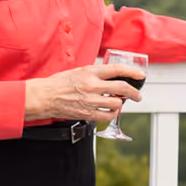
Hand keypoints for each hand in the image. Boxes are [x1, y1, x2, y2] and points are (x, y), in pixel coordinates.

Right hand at [23, 63, 144, 121]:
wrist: (44, 97)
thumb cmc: (58, 83)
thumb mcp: (78, 71)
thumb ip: (94, 73)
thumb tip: (110, 76)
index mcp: (91, 72)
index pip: (118, 70)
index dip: (133, 72)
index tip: (141, 76)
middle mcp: (93, 85)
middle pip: (122, 88)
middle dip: (135, 93)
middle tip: (138, 95)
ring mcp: (91, 100)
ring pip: (117, 104)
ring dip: (121, 104)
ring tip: (119, 103)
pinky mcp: (87, 113)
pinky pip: (107, 116)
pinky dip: (112, 114)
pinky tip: (111, 112)